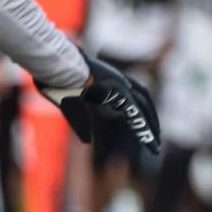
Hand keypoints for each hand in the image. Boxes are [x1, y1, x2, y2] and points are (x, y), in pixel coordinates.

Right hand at [43, 53, 160, 153]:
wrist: (54, 66)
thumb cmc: (58, 83)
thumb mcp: (71, 108)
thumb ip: (81, 125)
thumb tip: (88, 142)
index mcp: (110, 81)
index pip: (133, 96)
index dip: (142, 112)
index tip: (147, 127)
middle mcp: (118, 81)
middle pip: (143, 99)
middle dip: (151, 120)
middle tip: (156, 138)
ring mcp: (119, 84)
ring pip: (141, 107)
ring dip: (150, 127)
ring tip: (155, 145)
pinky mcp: (116, 90)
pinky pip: (134, 111)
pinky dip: (142, 125)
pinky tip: (148, 138)